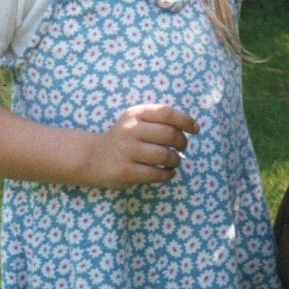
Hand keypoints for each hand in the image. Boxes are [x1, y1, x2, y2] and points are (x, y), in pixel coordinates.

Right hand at [84, 104, 199, 188]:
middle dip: (183, 142)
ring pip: (165, 156)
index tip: (195, 129)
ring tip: (174, 161)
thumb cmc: (123, 138)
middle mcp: (130, 130)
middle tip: (182, 148)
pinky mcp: (126, 172)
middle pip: (169, 134)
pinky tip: (167, 173)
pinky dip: (168, 174)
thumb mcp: (135, 121)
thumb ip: (158, 119)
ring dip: (176, 160)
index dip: (186, 121)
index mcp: (135, 114)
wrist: (93, 157)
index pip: (167, 113)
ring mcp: (127, 152)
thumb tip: (190, 127)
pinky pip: (156, 174)